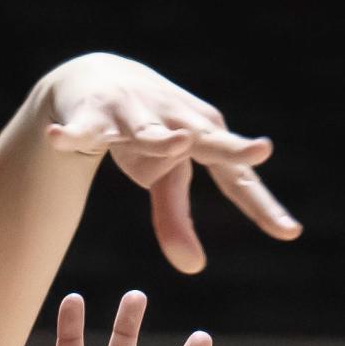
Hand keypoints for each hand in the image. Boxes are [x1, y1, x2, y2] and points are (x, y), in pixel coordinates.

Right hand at [46, 53, 300, 272]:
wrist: (95, 77)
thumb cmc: (142, 132)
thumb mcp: (161, 177)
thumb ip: (177, 220)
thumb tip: (196, 267)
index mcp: (201, 139)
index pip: (236, 179)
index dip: (261, 206)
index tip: (288, 233)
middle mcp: (175, 123)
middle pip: (206, 141)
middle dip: (230, 147)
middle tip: (259, 151)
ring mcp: (135, 116)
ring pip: (149, 132)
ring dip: (160, 140)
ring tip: (177, 144)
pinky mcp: (94, 115)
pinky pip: (82, 131)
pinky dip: (71, 135)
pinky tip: (57, 138)